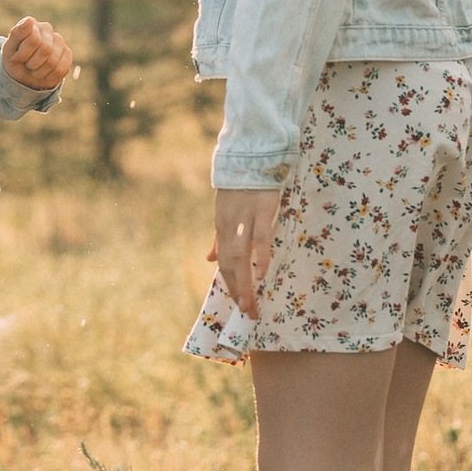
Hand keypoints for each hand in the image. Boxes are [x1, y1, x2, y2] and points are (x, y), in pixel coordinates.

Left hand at [0, 16, 72, 94]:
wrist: (23, 75)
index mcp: (31, 24)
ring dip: (40, 72)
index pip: (34, 40)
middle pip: (46, 50)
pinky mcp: (67, 53)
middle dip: (33, 63)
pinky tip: (44, 73)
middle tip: (27, 65)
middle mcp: (47, 28)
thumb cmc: (15, 60)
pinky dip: (49, 76)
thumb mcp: (9, 50)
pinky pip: (61, 69)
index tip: (16, 58)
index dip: (23, 54)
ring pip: (53, 61)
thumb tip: (30, 20)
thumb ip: (17, 34)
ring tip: (35, 69)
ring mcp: (59, 40)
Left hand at [211, 186, 283, 317]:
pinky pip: (260, 237)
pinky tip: (261, 275)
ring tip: (249, 305)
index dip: (231, 285)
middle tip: (248, 314)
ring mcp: (245, 218)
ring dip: (244, 283)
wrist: (250, 155)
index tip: (239, 305)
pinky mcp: (262, 209)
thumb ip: (219, 238)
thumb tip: (209, 259)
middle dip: (238, 291)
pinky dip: (260, 256)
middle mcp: (229, 226)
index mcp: (222, 227)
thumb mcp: (226, 213)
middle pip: (231, 264)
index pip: (224, 263)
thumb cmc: (241, 186)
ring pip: (241, 256)